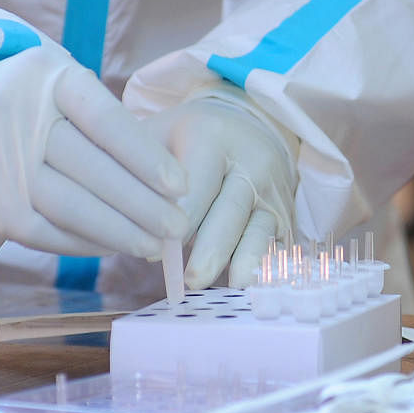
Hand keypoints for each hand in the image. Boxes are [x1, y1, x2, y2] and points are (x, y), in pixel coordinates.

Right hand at [0, 47, 187, 256]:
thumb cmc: (15, 106)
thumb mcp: (51, 88)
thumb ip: (102, 121)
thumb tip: (165, 178)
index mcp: (44, 77)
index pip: (105, 119)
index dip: (146, 155)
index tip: (180, 185)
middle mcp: (17, 117)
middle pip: (93, 167)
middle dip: (143, 203)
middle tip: (179, 226)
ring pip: (72, 205)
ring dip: (120, 232)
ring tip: (155, 246)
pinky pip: (48, 233)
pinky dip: (86, 243)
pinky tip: (115, 247)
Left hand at [145, 95, 296, 288]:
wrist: (247, 128)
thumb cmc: (187, 139)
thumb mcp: (158, 136)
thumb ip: (139, 171)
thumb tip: (128, 226)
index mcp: (212, 137)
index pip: (197, 184)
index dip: (178, 219)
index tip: (157, 248)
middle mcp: (251, 162)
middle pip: (232, 209)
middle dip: (212, 247)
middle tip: (192, 279)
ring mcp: (273, 190)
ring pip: (260, 228)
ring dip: (245, 259)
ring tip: (231, 284)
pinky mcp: (285, 215)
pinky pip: (279, 244)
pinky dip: (266, 265)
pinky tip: (253, 284)